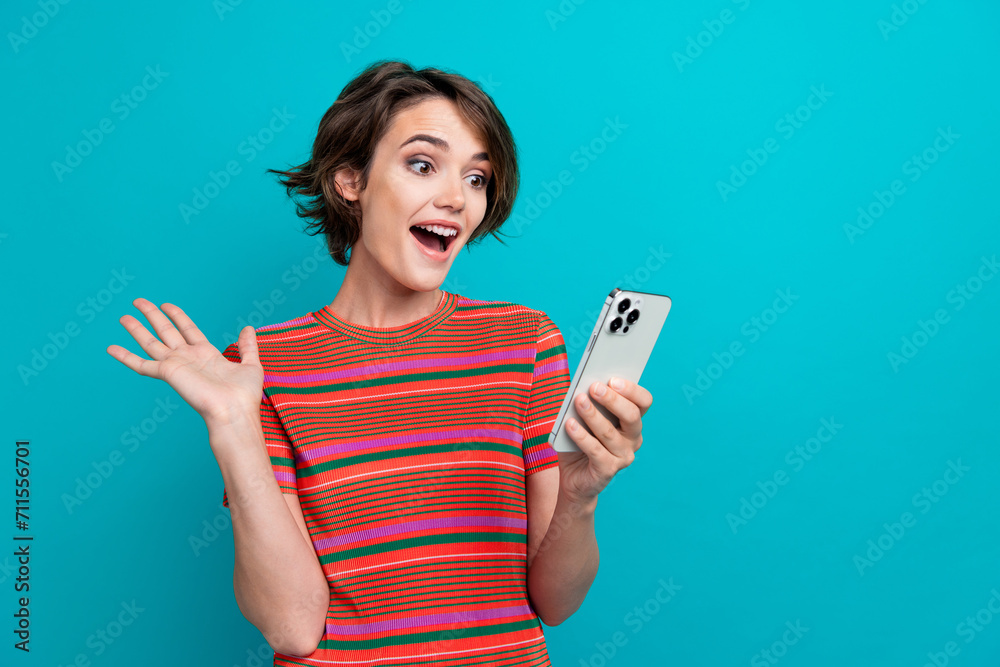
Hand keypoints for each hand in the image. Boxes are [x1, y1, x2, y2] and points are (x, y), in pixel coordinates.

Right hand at [106, 298, 263, 423]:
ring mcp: (176, 365)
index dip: (177, 316)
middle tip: (138, 301)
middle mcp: (188, 358)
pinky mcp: (167, 373)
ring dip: (137, 329)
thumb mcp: (251, 365)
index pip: (188, 329)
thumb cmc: (244, 395)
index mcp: (206, 354)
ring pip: (151, 342)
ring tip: (123, 317)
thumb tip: (248, 328)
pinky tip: (111, 348)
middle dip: (152, 315)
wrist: (234, 411)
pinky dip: (125, 356)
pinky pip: (141, 364)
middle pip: (165, 331)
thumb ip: (247, 346)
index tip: (166, 304)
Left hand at [557, 378, 652, 505]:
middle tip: (594, 387)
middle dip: (613, 399)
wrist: (573, 477)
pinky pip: (595, 450)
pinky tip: (569, 424)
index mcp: (632, 421)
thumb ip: (588, 402)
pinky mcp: (608, 469)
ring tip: (578, 401)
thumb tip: (583, 386)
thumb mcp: (584, 418)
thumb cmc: (579, 441)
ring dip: (593, 415)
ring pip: (610, 432)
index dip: (632, 390)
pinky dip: (581, 436)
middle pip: (631, 415)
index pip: (643, 402)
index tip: (612, 379)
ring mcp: (623, 456)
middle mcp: (633, 438)